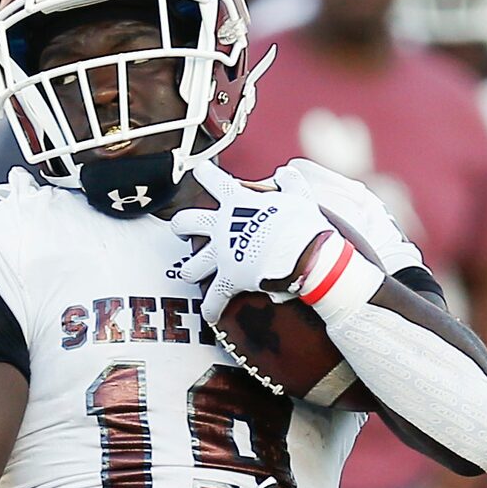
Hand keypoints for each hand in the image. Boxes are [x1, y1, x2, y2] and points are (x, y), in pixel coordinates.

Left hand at [166, 171, 335, 317]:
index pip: (213, 179)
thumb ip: (288, 182)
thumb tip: (283, 173)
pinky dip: (211, 309)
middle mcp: (223, 227)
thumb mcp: (298, 195)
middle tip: (184, 229)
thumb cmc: (303, 224)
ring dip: (191, 271)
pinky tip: (210, 315)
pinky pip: (213, 299)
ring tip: (192, 274)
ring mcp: (222, 254)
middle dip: (181, 226)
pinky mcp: (229, 279)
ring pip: (191, 265)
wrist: (305, 254)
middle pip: (186, 222)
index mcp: (237, 201)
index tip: (201, 171)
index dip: (205, 174)